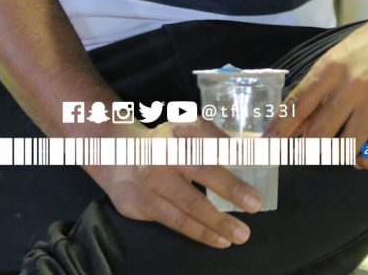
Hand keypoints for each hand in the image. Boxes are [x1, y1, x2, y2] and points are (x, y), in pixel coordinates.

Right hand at [83, 120, 260, 247]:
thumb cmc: (162, 139)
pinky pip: (172, 224)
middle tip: (249, 222)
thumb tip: (247, 155)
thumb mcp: (185, 127)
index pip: (206, 158)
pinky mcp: (138, 208)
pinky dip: (196, 232)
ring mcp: (147, 188)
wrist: (112, 150)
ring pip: (183, 214)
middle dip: (224, 208)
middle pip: (195, 190)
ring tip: (236, 237)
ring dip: (212, 228)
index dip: (231, 179)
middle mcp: (159, 163)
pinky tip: (215, 239)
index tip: (255, 196)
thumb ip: (214, 139)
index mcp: (174, 138)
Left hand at [264, 14, 367, 168]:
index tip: (268, 143)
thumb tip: (296, 122)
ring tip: (335, 152)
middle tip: (305, 152)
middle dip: (307, 148)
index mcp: (331, 68)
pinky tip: (361, 156)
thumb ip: (318, 88)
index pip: (298, 105)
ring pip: (346, 147)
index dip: (280, 128)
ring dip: (337, 155)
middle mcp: (352, 86)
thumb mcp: (336, 57)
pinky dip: (365, 162)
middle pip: (319, 133)